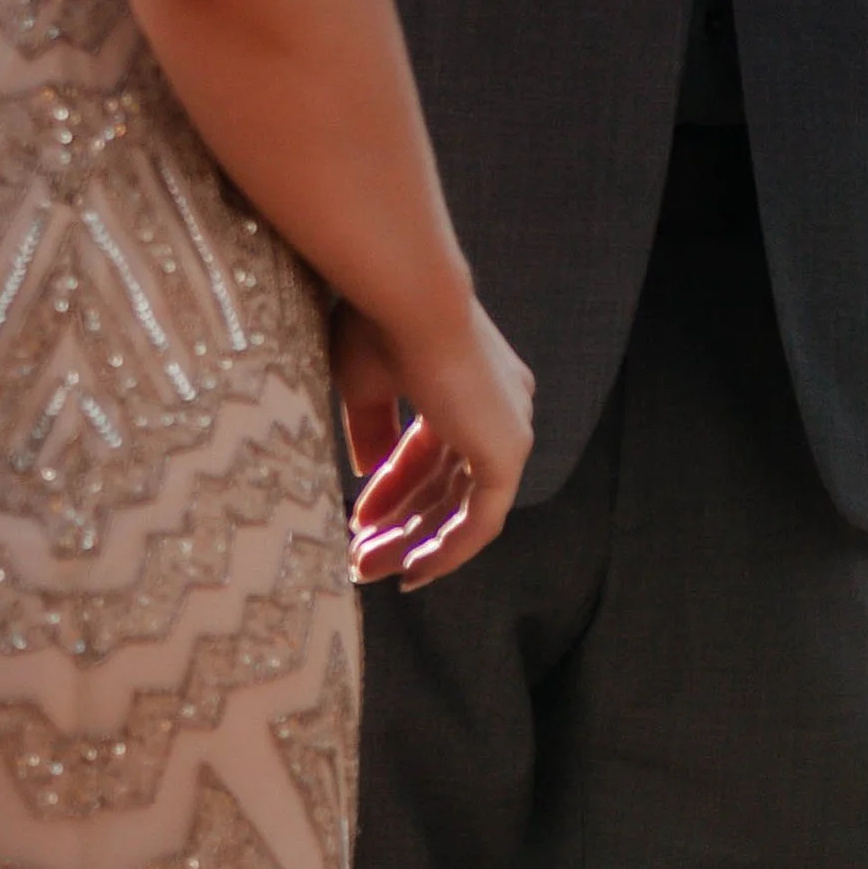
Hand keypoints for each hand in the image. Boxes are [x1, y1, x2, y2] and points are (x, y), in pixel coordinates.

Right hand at [338, 291, 536, 588]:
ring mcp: (509, 428)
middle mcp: (500, 404)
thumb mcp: (366, 380)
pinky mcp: (508, 452)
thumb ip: (372, 427)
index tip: (358, 519)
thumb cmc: (380, 321)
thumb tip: (368, 470)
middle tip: (360, 557)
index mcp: (472, 378)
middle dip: (401, 523)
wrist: (409, 297)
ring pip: (462, 507)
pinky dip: (449, 548)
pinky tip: (413, 571)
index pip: (434, 449)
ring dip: (415, 542)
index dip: (393, 488)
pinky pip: (482, 520)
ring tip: (366, 569)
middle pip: (447, 483)